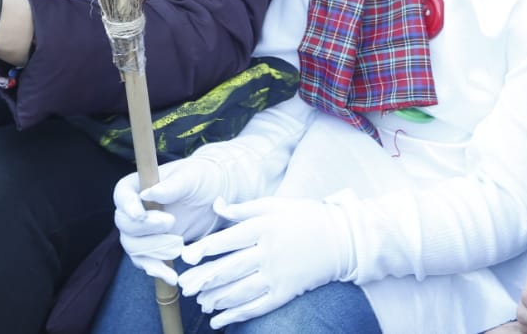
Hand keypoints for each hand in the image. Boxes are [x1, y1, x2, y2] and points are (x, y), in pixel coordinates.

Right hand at [115, 158, 228, 281]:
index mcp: (138, 185)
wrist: (214, 196)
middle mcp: (135, 209)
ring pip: (133, 246)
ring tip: (178, 246)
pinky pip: (146, 262)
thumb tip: (148, 194)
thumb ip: (171, 186)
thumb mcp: (190, 177)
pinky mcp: (153, 248)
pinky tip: (171, 276)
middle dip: (146, 229)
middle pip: (124, 224)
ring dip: (152, 251)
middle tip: (171, 223)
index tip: (140, 215)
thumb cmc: (200, 179)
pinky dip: (156, 269)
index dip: (128, 206)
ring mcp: (142, 231)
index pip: (122, 195)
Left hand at [178, 197, 352, 328]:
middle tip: (185, 286)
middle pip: (230, 268)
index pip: (229, 239)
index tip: (187, 256)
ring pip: (240, 290)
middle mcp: (269, 252)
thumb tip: (217, 205)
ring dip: (216, 298)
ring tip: (200, 301)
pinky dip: (236, 315)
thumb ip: (244, 208)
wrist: (341, 239)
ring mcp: (278, 275)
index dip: (206, 248)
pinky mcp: (285, 292)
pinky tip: (219, 320)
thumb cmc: (306, 217)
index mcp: (265, 227)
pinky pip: (256, 307)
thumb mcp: (276, 205)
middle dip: (205, 278)